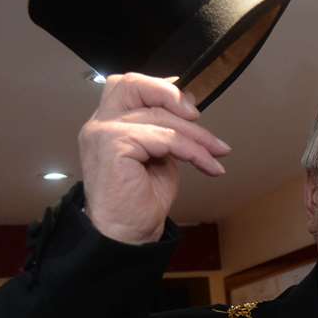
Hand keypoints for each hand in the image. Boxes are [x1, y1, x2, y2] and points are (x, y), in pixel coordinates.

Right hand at [78, 73, 231, 243]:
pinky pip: (165, 138)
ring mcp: (103, 132)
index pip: (129, 86)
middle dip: (172, 95)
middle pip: (133, 84)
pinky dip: (193, 151)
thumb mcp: (160, 154)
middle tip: (199, 118)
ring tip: (217, 153)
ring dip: (197, 136)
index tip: (191, 108)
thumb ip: (166, 128)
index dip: (161, 88)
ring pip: (160, 117)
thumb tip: (188, 104)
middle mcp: (99, 123)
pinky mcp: (113, 145)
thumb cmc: (141, 199)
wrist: (128, 234)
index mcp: (107, 122)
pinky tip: (208, 166)